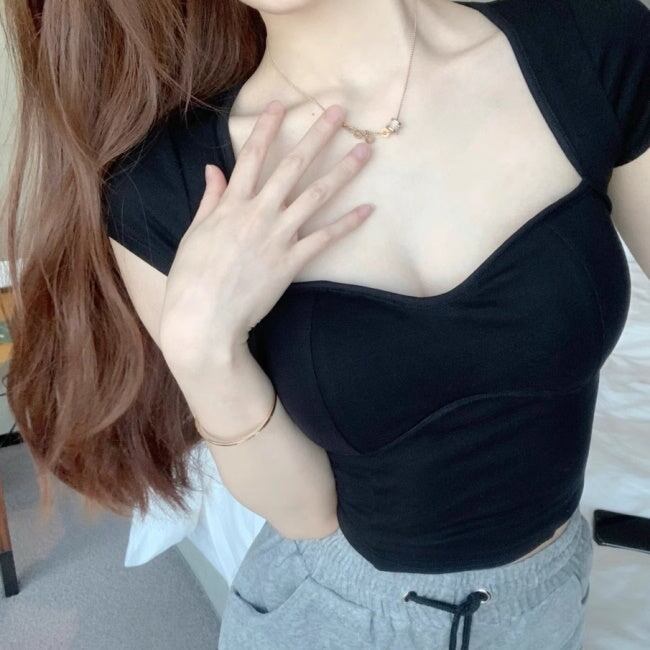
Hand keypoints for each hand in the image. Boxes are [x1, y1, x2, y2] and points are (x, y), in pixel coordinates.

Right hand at [159, 100, 373, 369]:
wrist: (204, 318)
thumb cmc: (193, 278)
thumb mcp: (195, 234)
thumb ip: (210, 199)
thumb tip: (213, 168)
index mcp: (231, 205)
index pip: (251, 156)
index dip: (268, 128)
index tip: (283, 104)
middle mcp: (257, 213)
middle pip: (292, 166)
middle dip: (317, 136)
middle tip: (339, 112)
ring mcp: (277, 237)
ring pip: (315, 196)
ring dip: (342, 171)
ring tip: (364, 152)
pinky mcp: (291, 263)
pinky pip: (324, 238)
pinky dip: (347, 224)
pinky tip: (367, 209)